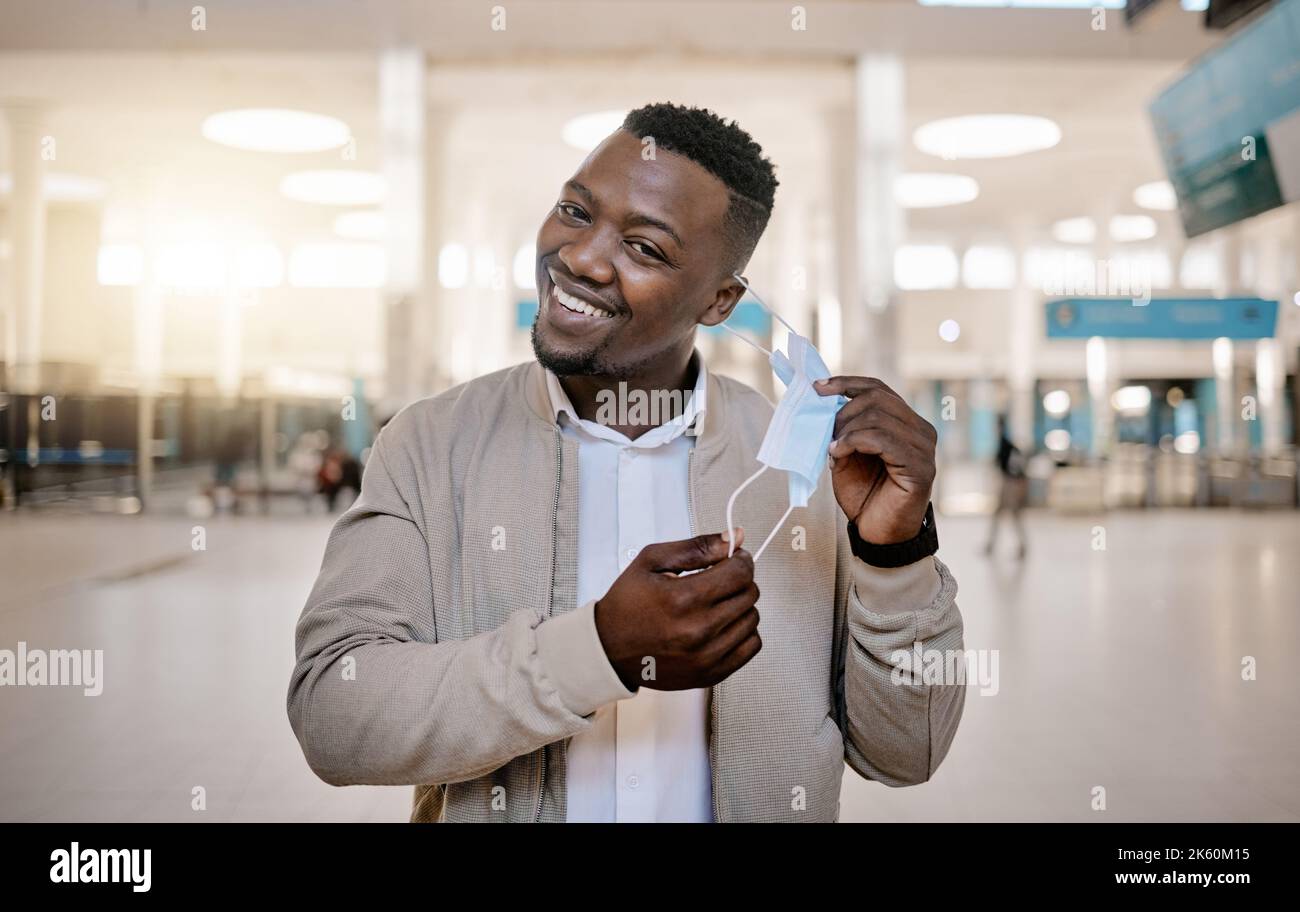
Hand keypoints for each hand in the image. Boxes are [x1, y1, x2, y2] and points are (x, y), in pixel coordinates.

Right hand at [594, 530, 761, 690]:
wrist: (608, 649)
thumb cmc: (626, 605)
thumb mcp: (653, 561)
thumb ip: (698, 547)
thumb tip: (734, 539)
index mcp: (682, 598)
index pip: (740, 572)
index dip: (740, 560)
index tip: (732, 559)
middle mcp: (698, 630)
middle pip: (749, 594)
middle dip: (738, 581)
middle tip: (719, 581)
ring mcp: (706, 656)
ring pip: (752, 619)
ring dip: (740, 607)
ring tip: (715, 605)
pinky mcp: (711, 673)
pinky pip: (751, 646)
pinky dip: (742, 632)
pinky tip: (723, 625)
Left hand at [814, 376, 936, 544]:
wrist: (877, 534)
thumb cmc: (864, 495)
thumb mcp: (847, 453)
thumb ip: (844, 428)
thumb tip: (823, 401)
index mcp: (907, 422)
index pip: (878, 388)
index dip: (847, 383)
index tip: (818, 388)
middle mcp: (921, 430)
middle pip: (876, 398)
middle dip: (842, 412)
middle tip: (826, 435)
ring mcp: (924, 448)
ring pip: (878, 417)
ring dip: (845, 431)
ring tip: (833, 451)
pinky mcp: (920, 467)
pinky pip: (882, 439)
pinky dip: (853, 442)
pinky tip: (839, 455)